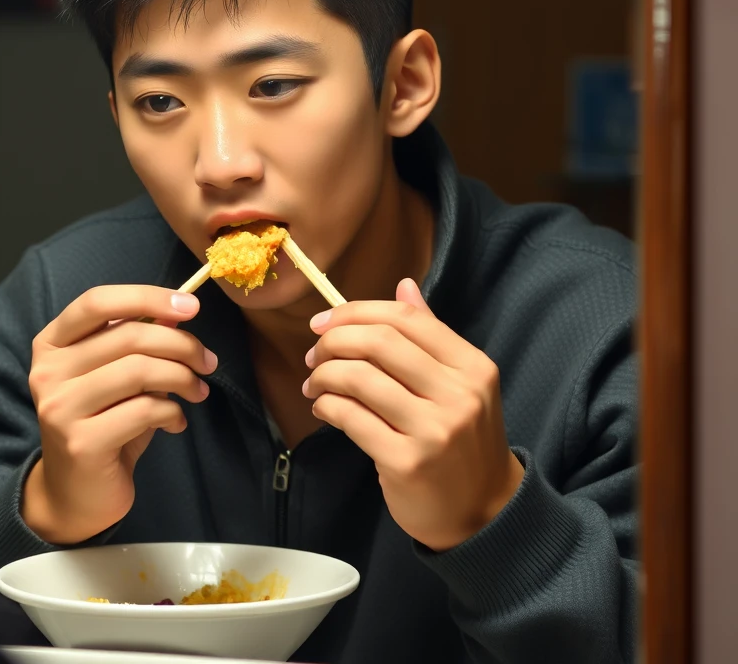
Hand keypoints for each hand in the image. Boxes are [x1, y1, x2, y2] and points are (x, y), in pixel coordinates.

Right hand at [22, 285, 215, 544]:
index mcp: (52, 343)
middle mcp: (47, 371)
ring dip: (182, 378)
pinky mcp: (81, 442)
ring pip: (140, 370)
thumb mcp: (117, 374)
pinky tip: (177, 423)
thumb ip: (138, 342)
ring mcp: (60, 407)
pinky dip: (172, 413)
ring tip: (198, 391)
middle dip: (181, 344)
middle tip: (208, 361)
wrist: (75, 494)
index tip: (191, 306)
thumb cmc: (102, 423)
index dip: (147, 297)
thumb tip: (178, 311)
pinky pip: (144, 411)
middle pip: (129, 336)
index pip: (97, 302)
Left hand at [303, 278, 522, 550]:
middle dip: (334, 341)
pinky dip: (327, 405)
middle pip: (380, 342)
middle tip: (314, 354)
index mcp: (472, 366)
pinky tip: (323, 408)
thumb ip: (430, 336)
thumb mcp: (461, 385)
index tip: (324, 321)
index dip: (357, 312)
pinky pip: (351, 417)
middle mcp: (459, 394)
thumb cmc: (463, 443)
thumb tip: (403, 284)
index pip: (405, 318)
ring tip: (315, 383)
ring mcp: (435, 430)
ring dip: (324, 374)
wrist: (483, 514)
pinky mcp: (407, 461)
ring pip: (359, 378)